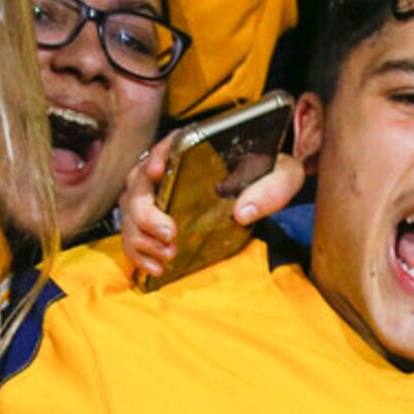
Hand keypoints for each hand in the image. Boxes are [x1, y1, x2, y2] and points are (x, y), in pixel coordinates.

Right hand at [117, 131, 308, 279]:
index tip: (157, 172)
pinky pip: (134, 235)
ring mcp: (158, 194)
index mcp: (195, 147)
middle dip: (146, 212)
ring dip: (141, 237)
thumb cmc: (270, 174)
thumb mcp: (283, 175)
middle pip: (138, 183)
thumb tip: (244, 211)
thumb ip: (272, 188)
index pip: (166, 145)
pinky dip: (139, 254)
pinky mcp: (156, 219)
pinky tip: (156, 268)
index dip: (156, 156)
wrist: (264, 188)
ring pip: (129, 212)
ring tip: (167, 255)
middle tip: (168, 234)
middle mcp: (168, 167)